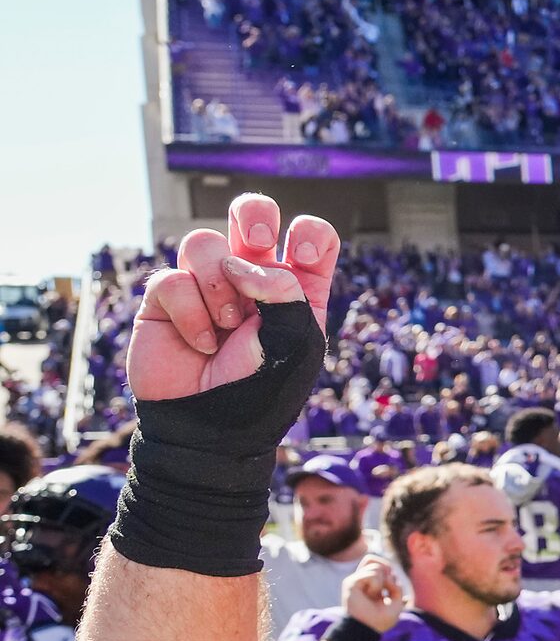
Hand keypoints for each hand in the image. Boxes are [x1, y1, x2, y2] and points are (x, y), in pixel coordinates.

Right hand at [128, 193, 339, 402]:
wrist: (210, 425)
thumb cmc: (263, 389)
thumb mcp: (297, 343)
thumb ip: (285, 293)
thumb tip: (239, 261)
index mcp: (297, 289)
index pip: (311, 238)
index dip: (310, 235)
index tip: (305, 258)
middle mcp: (253, 280)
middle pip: (253, 215)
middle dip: (254, 215)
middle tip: (256, 242)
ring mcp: (208, 284)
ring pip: (205, 242)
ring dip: (217, 285)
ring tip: (226, 326)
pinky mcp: (167, 297)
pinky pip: (173, 278)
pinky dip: (190, 313)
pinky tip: (202, 343)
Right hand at [340, 554, 402, 631]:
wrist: (368, 629)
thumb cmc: (381, 619)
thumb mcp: (397, 602)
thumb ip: (397, 586)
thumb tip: (391, 574)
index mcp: (371, 584)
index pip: (379, 563)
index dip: (389, 569)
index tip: (392, 586)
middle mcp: (361, 581)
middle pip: (373, 558)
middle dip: (387, 572)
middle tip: (385, 589)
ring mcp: (355, 581)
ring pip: (376, 566)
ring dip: (383, 582)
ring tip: (376, 595)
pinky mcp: (350, 582)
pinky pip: (372, 574)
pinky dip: (377, 585)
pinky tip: (371, 595)